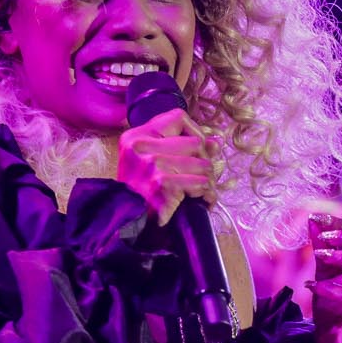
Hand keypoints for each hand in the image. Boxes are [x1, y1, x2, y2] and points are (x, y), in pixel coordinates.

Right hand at [116, 108, 217, 225]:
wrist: (126, 224)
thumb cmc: (141, 194)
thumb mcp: (152, 163)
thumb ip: (181, 147)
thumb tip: (216, 141)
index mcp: (136, 137)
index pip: (178, 117)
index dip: (195, 132)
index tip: (197, 151)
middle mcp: (141, 146)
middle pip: (196, 142)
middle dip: (205, 162)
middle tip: (202, 177)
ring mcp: (151, 165)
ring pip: (203, 164)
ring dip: (208, 181)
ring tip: (202, 191)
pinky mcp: (162, 184)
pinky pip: (201, 183)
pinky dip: (207, 195)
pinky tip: (203, 201)